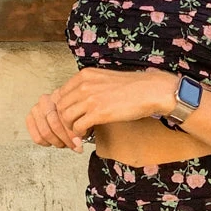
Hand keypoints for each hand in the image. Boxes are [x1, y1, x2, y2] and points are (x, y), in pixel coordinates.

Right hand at [25, 91, 83, 152]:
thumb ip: (80, 123)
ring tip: (65, 144)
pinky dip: (46, 143)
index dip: (72, 133)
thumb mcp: (81, 113)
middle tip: (73, 145)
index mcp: (59, 95)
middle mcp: (45, 100)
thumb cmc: (74, 112)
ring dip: (56, 142)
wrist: (64, 108)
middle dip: (65, 139)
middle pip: (54, 125)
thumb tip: (78, 142)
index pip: (64, 117)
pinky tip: (53, 142)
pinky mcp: (29, 118)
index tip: (79, 142)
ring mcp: (36, 109)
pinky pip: (37, 137)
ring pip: (45, 132)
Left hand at [53, 66, 176, 136]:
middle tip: (74, 128)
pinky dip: (80, 134)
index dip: (62, 108)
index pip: (60, 94)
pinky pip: (78, 127)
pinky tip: (88, 134)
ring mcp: (90, 99)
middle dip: (64, 120)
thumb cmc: (132, 87)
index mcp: (84, 75)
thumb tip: (77, 101)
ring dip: (71, 128)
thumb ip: (88, 87)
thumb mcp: (104, 79)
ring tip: (81, 131)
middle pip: (60, 107)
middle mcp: (84, 85)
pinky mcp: (98, 113)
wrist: (150, 91)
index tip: (70, 117)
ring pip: (66, 118)